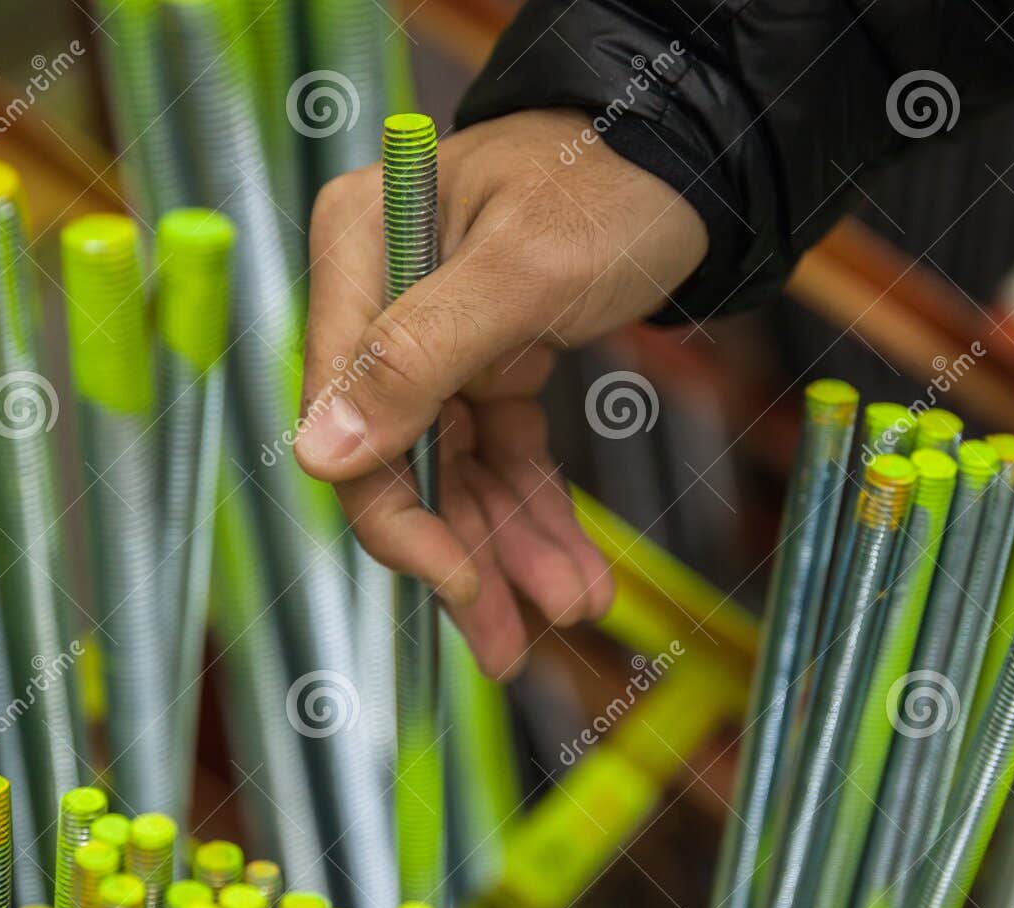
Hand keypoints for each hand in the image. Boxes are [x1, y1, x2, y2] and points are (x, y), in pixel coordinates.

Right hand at [295, 108, 707, 678]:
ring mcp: (432, 333)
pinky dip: (536, 509)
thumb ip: (418, 355)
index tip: (461, 588)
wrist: (696, 157)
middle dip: (464, 555)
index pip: (347, 417)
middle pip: (398, 459)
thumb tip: (317, 455)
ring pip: (456, 470)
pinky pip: (501, 452)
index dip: (398, 517)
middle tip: (514, 645)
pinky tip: (573, 566)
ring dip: (510, 547)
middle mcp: (381, 296)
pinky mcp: (487, 358)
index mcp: (360, 251)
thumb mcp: (525, 269)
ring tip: (571, 608)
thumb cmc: (614, 183)